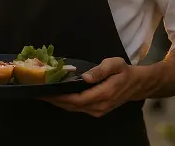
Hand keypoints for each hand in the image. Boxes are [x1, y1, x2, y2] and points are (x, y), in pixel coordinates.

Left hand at [41, 58, 157, 117]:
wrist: (137, 85)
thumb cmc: (124, 72)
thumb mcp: (115, 64)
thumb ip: (100, 70)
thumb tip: (86, 77)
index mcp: (103, 94)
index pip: (77, 99)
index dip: (60, 97)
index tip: (45, 91)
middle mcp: (99, 106)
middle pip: (72, 106)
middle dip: (54, 100)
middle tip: (38, 92)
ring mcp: (98, 110)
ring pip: (73, 109)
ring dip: (58, 103)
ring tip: (43, 94)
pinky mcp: (96, 110)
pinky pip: (77, 108)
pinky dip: (66, 103)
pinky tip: (57, 96)